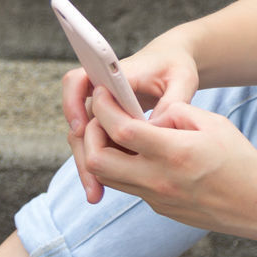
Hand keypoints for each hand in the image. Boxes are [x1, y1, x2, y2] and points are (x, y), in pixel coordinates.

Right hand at [63, 35, 200, 203]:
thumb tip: (156, 129)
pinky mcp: (106, 123)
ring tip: (95, 193)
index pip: (79, 81)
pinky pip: (96, 145)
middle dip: (82, 151)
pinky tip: (103, 188)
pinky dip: (98, 165)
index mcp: (115, 74)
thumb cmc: (177, 67)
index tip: (80, 127)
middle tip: (91, 182)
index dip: (72, 102)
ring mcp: (101, 109)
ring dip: (87, 165)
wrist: (172, 63)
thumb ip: (173, 100)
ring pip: (83, 139)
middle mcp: (100, 92)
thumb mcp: (183, 79)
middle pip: (77, 120)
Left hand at [80, 86, 256, 240]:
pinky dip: (123, 166)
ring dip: (101, 153)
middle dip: (90, 135)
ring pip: (106, 177)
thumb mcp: (215, 124)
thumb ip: (179, 113)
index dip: (105, 109)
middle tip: (102, 118)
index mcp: (174, 152)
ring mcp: (155, 197)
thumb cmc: (242, 161)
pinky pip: (128, 185)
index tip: (103, 94)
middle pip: (97, 160)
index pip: (121, 130)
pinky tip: (139, 153)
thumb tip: (154, 115)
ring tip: (116, 133)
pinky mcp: (158, 207)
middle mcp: (158, 179)